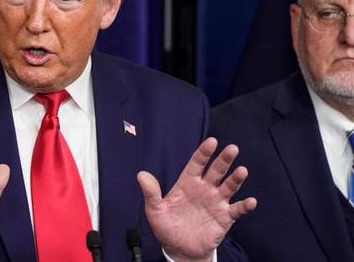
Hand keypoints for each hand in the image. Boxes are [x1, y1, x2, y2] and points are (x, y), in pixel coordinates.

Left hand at [138, 137, 256, 261]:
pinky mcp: (224, 218)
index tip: (211, 141)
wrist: (179, 250)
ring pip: (228, 187)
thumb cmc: (167, 227)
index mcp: (187, 184)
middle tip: (232, 148)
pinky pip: (237, 210)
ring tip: (242, 171)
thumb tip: (141, 175)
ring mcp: (216, 202)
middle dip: (224, 160)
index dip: (203, 153)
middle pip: (216, 171)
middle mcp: (204, 189)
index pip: (197, 164)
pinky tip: (250, 201)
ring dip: (236, 179)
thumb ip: (151, 193)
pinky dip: (244, 206)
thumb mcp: (155, 210)